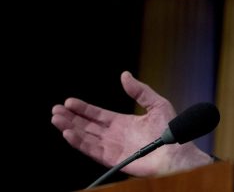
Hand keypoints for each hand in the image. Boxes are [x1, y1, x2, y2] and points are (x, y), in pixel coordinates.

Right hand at [51, 71, 213, 176]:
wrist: (177, 151)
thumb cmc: (171, 130)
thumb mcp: (156, 103)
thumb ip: (139, 91)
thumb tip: (124, 75)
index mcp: (123, 122)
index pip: (98, 114)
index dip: (83, 108)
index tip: (69, 101)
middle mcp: (115, 135)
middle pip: (88, 125)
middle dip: (71, 118)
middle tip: (55, 110)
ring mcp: (113, 147)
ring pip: (86, 137)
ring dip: (70, 129)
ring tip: (56, 120)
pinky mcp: (113, 159)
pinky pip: (92, 150)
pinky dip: (79, 143)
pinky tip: (68, 134)